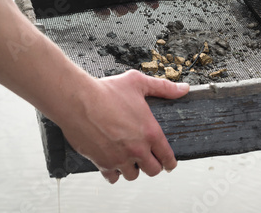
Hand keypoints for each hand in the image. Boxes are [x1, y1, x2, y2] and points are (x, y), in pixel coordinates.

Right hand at [59, 70, 188, 182]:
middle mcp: (137, 149)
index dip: (170, 162)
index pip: (167, 157)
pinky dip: (114, 173)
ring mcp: (119, 158)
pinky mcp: (101, 162)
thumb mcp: (139, 83)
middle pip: (153, 170)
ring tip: (130, 159)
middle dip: (153, 165)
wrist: (77, 100)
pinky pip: (112, 178)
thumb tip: (183, 89)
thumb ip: (164, 87)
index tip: (169, 164)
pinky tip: (114, 164)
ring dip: (133, 168)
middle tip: (149, 159)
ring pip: (133, 175)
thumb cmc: (105, 91)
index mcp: (150, 132)